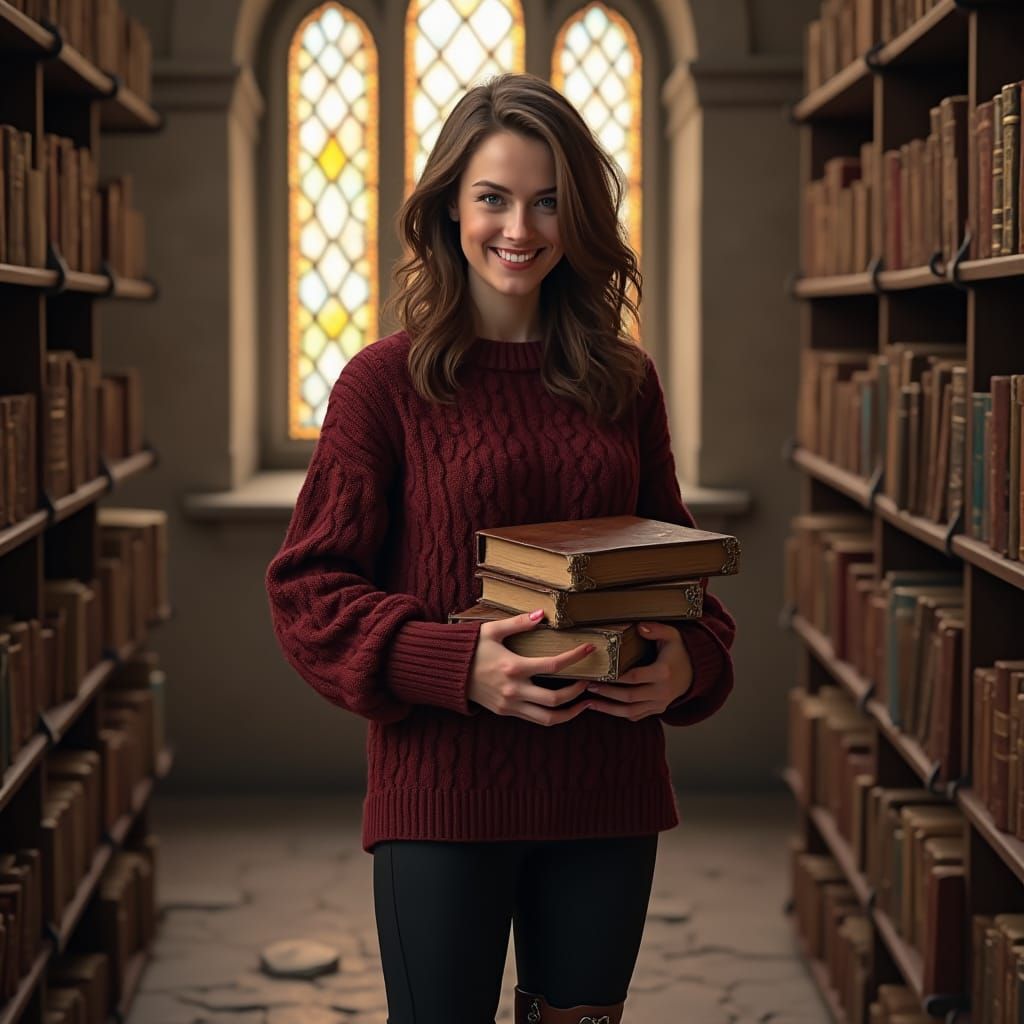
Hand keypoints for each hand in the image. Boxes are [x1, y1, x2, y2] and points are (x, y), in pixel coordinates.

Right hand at [467, 609, 594, 725]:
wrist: (446, 672)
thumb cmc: (470, 648)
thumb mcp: (492, 631)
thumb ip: (518, 623)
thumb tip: (541, 614)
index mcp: (513, 667)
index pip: (553, 665)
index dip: (575, 657)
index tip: (590, 649)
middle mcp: (513, 690)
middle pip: (556, 699)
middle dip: (578, 691)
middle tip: (590, 680)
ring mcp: (509, 705)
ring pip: (548, 719)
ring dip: (570, 712)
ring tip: (585, 703)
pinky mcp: (505, 712)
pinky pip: (535, 719)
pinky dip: (552, 715)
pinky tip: (562, 705)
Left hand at [579, 622, 693, 721]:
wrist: (694, 672)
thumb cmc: (679, 651)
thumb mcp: (672, 635)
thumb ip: (657, 629)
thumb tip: (640, 626)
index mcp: (663, 673)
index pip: (635, 677)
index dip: (616, 678)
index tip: (598, 674)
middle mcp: (662, 692)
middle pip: (630, 696)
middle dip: (607, 693)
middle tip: (588, 686)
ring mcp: (660, 704)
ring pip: (631, 712)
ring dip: (608, 709)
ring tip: (589, 703)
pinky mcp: (657, 710)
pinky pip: (636, 716)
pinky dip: (619, 714)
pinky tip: (603, 708)